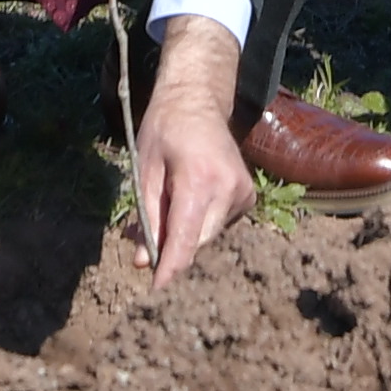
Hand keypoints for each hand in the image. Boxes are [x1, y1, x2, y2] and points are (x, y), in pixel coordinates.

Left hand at [122, 20, 255, 279]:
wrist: (198, 100)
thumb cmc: (164, 130)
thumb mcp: (145, 170)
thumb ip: (147, 217)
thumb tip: (144, 260)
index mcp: (199, 179)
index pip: (186, 237)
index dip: (170, 267)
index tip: (155, 289)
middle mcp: (228, 188)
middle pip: (198, 241)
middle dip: (171, 250)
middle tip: (142, 246)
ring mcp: (243, 193)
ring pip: (208, 235)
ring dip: (184, 235)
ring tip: (162, 210)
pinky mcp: (248, 197)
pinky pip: (218, 223)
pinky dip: (199, 222)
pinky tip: (187, 199)